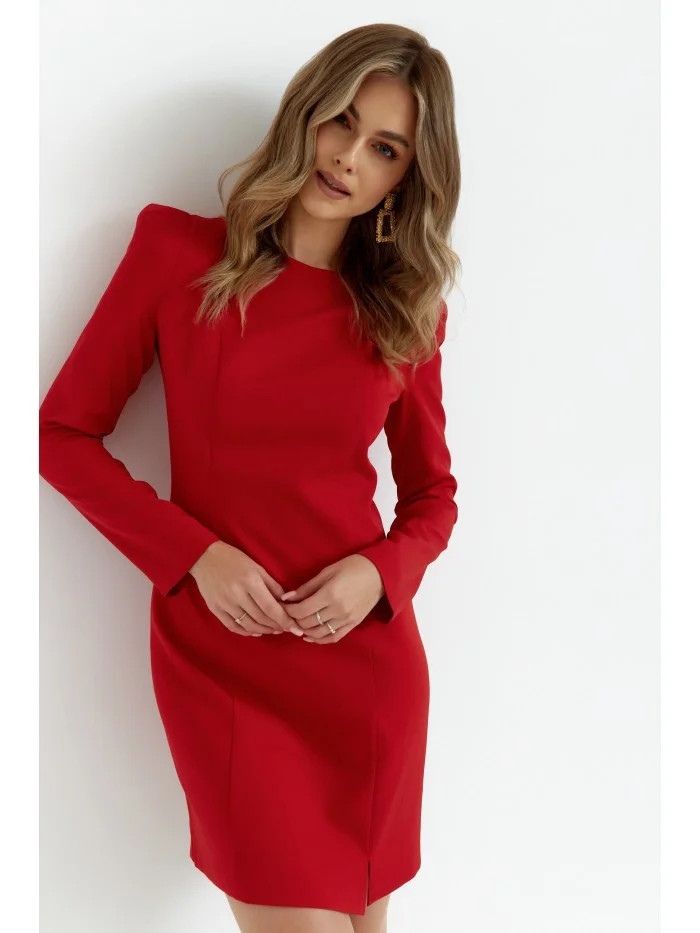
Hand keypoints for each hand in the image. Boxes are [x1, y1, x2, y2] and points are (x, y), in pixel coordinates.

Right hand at [189, 541, 304, 636]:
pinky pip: (232, 626)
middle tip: (287, 628)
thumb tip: (287, 602)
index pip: (270, 607)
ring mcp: (224, 603)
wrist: (204, 557)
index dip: (284, 620)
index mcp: (250, 581)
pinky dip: (246, 632)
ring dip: (264, 630)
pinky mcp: (215, 609)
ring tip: (274, 630)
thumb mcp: (257, 567)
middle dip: (277, 626)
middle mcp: (237, 594)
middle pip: (261, 618)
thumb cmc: (234, 559)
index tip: (295, 628)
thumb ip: (272, 585)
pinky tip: (256, 631)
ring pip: (248, 625)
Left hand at [279, 554, 384, 643]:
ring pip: (318, 633)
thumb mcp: (328, 571)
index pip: (301, 610)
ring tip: (296, 624)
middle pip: (307, 622)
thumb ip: (307, 587)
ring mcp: (346, 619)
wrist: (380, 574)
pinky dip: (319, 640)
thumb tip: (286, 598)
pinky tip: (309, 637)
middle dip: (293, 619)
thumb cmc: (353, 567)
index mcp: (330, 594)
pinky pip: (333, 637)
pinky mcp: (353, 624)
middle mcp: (338, 610)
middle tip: (286, 615)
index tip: (283, 606)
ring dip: (304, 630)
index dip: (288, 610)